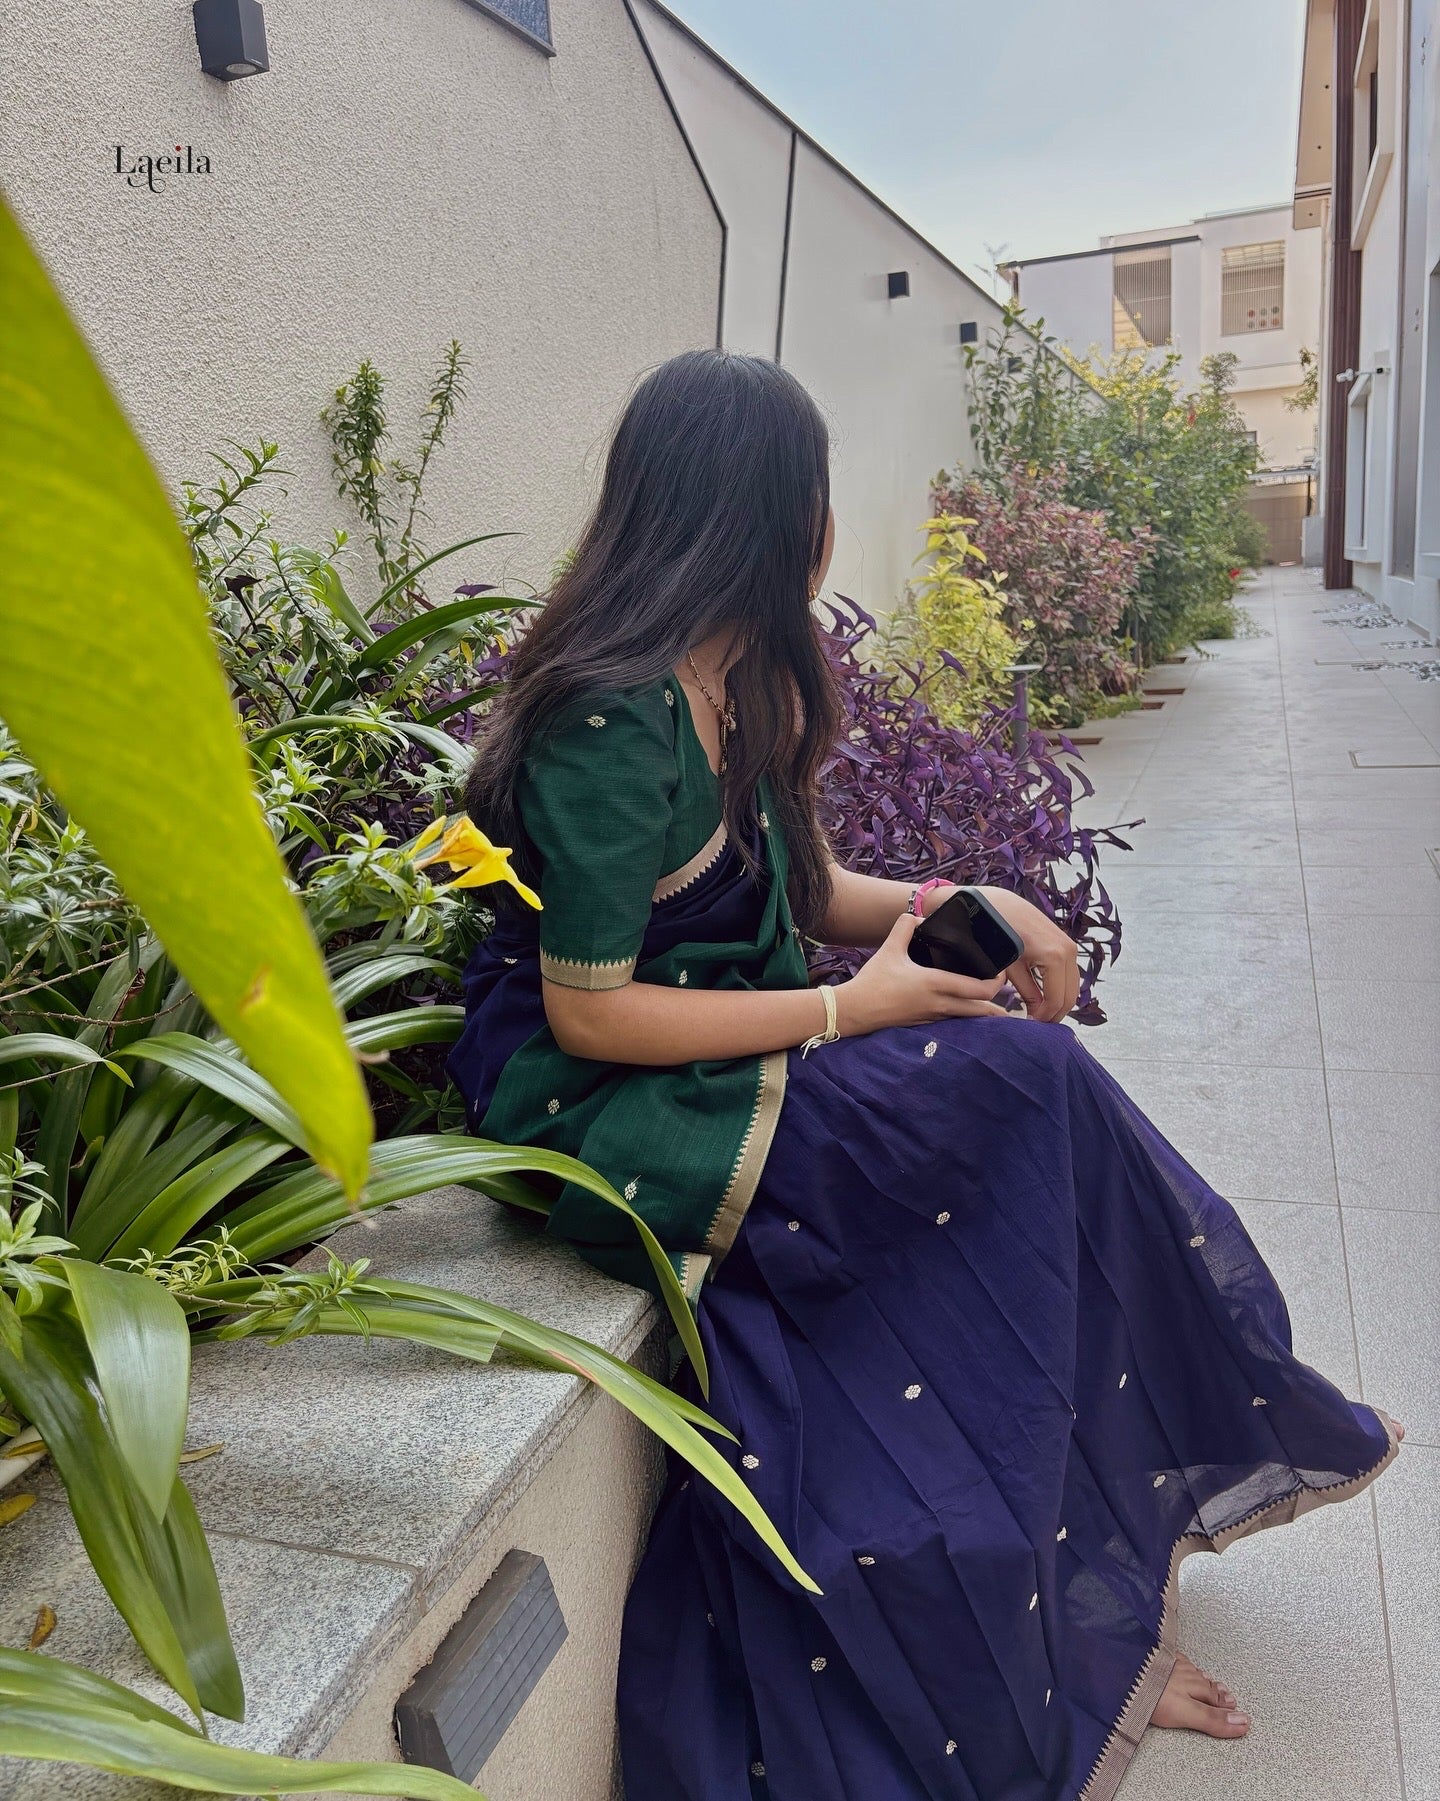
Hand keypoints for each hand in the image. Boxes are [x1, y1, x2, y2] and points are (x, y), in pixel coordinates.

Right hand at [838, 912, 1008, 1035]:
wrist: (855, 1010)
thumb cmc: (873, 981)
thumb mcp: (889, 948)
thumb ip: (905, 927)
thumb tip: (919, 916)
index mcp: (935, 984)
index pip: (978, 989)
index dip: (997, 982)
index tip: (1001, 972)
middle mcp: (939, 1004)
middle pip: (981, 1010)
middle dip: (1000, 1006)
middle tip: (1010, 995)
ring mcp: (934, 1017)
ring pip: (969, 1020)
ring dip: (985, 1015)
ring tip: (1000, 1010)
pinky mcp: (925, 1024)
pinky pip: (955, 1022)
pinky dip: (967, 1018)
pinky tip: (968, 1013)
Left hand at [974, 887, 1079, 1022]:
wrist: (1002, 905)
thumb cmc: (1000, 934)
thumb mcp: (1011, 967)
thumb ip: (1027, 993)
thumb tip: (1038, 1015)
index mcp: (1054, 957)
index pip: (1055, 1000)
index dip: (1043, 1018)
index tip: (1029, 1024)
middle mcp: (1068, 951)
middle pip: (1070, 997)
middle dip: (1054, 1014)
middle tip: (1036, 1024)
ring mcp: (1071, 947)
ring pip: (1073, 988)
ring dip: (1059, 1003)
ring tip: (1038, 1012)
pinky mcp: (1068, 945)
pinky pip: (1070, 976)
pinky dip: (1060, 989)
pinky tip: (1043, 997)